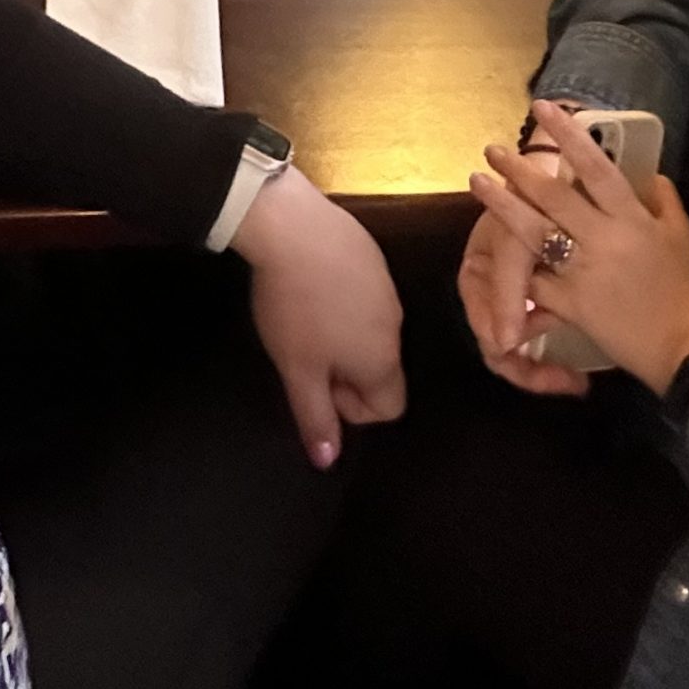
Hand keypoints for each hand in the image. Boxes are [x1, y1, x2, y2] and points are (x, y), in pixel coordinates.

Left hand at [231, 167, 406, 467]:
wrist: (292, 226)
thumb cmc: (295, 307)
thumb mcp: (297, 370)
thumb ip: (315, 418)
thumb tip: (328, 462)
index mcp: (382, 359)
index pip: (390, 408)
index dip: (352, 408)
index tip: (319, 384)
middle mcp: (396, 326)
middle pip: (381, 369)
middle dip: (345, 372)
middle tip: (305, 353)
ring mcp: (388, 287)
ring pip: (372, 330)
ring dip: (343, 336)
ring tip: (304, 317)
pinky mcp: (373, 256)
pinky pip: (366, 295)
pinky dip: (343, 300)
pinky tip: (313, 284)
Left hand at [469, 100, 688, 395]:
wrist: (687, 347)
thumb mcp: (684, 236)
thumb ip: (664, 199)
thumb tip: (648, 173)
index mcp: (632, 218)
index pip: (596, 167)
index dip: (569, 136)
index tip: (544, 110)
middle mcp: (603, 239)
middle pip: (554, 197)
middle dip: (519, 169)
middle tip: (492, 149)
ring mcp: (584, 273)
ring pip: (534, 234)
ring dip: (503, 207)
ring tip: (478, 183)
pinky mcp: (571, 306)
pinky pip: (536, 283)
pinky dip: (515, 270)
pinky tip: (491, 253)